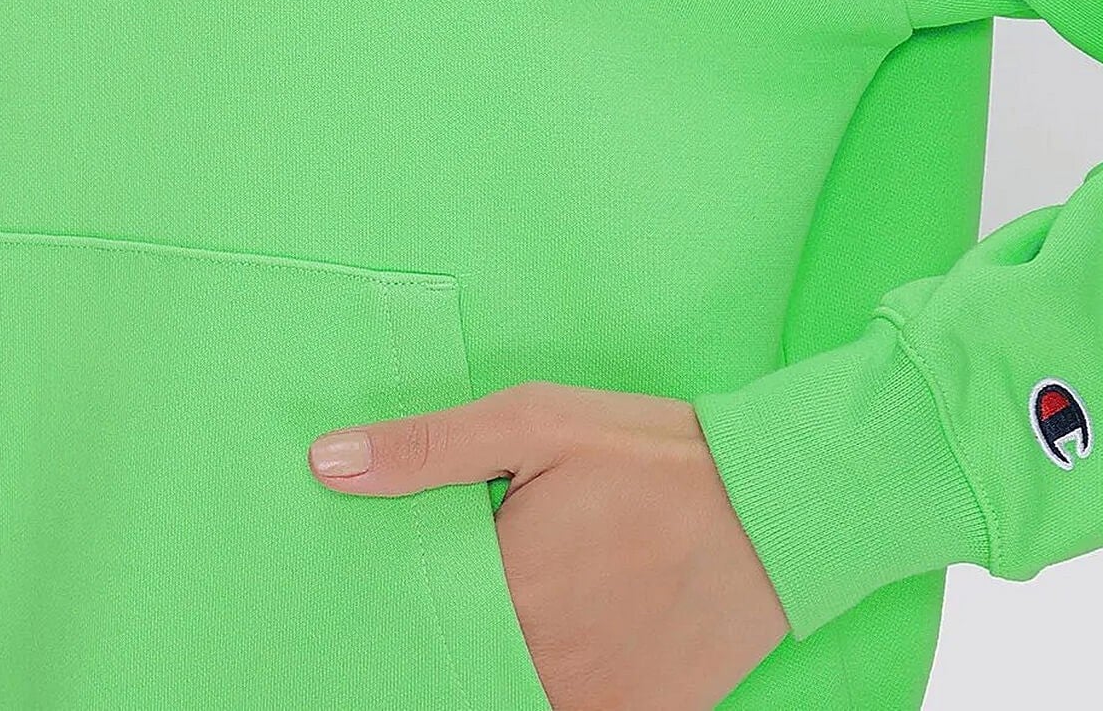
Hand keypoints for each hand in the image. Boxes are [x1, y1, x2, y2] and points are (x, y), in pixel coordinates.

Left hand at [307, 381, 789, 710]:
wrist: (776, 505)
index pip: (411, 615)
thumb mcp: (536, 420)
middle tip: (475, 588)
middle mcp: (541, 658)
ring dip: (501, 658)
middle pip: (460, 661)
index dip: (399, 599)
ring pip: (509, 690)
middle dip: (449, 631)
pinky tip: (573, 631)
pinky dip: (552, 681)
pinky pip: (567, 710)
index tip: (382, 586)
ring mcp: (594, 699)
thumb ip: (428, 449)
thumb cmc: (650, 453)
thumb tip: (326, 464)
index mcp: (506, 585)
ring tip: (532, 601)